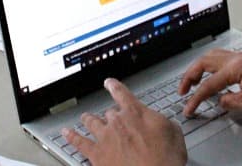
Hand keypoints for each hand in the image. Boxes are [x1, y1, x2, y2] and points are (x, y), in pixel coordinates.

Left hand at [63, 78, 186, 165]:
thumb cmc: (165, 159)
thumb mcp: (175, 134)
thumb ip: (165, 123)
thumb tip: (164, 122)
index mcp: (135, 113)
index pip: (121, 93)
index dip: (114, 86)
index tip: (109, 83)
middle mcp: (117, 122)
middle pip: (109, 112)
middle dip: (110, 114)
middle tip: (110, 117)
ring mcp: (105, 138)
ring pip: (91, 122)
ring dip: (88, 119)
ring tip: (85, 117)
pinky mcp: (96, 154)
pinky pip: (79, 142)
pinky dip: (71, 136)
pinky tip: (66, 133)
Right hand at [179, 48, 241, 119]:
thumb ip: (229, 102)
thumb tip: (219, 100)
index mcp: (236, 67)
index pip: (208, 84)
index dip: (196, 98)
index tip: (189, 107)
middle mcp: (237, 57)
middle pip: (204, 62)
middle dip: (190, 76)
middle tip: (183, 90)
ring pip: (211, 56)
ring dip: (198, 68)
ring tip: (192, 81)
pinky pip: (221, 57)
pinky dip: (210, 65)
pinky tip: (210, 74)